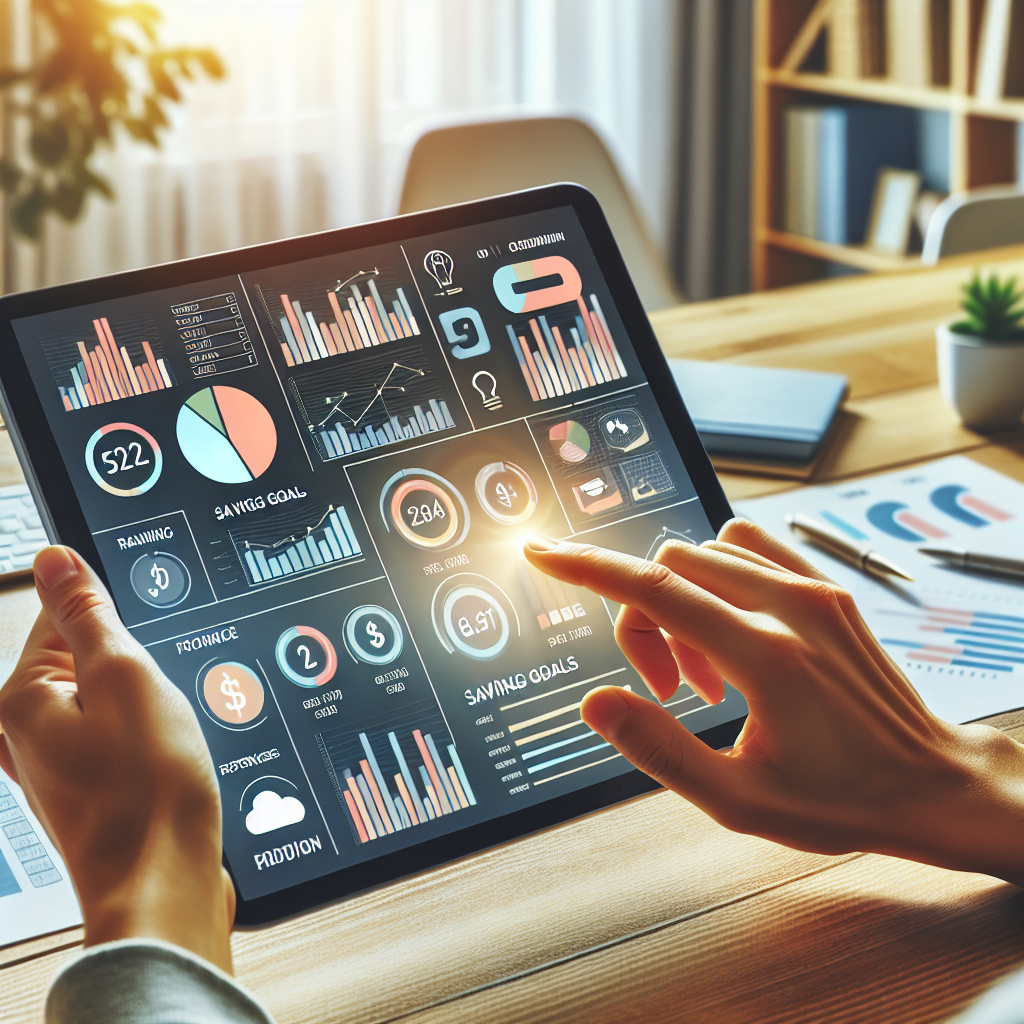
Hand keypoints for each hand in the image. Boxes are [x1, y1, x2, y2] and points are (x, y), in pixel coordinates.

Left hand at [0, 546, 234, 970]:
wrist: (166, 884)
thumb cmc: (145, 792)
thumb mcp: (124, 676)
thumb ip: (87, 613)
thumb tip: (55, 557)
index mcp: (24, 699)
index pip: (68, 616)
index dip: (121, 626)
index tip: (146, 653)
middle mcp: (31, 732)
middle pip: (96, 660)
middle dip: (142, 670)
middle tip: (161, 702)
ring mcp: (63, 764)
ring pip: (119, 700)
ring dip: (153, 706)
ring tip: (168, 737)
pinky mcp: (96, 788)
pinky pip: (127, 736)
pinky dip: (154, 738)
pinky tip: (171, 760)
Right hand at [524, 521, 1023, 885]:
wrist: (932, 783)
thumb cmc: (842, 799)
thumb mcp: (740, 801)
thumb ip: (659, 748)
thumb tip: (597, 702)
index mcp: (766, 657)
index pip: (655, 589)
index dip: (587, 567)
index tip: (545, 552)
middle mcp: (791, 609)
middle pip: (672, 568)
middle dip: (645, 621)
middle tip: (669, 688)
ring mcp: (815, 591)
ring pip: (708, 554)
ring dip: (685, 602)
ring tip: (710, 671)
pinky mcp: (829, 589)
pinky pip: (751, 547)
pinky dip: (720, 577)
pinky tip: (734, 630)